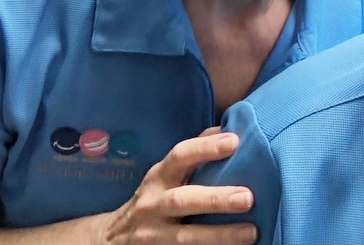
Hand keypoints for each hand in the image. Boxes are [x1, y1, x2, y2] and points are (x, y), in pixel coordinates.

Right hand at [99, 128, 256, 244]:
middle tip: (248, 197)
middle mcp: (153, 204)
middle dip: (215, 199)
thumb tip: (228, 129)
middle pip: (182, 200)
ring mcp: (153, 234)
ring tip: (251, 232)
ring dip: (219, 234)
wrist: (112, 238)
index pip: (180, 156)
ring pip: (185, 236)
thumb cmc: (154, 197)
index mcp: (160, 176)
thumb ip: (195, 152)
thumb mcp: (166, 173)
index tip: (234, 142)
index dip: (205, 148)